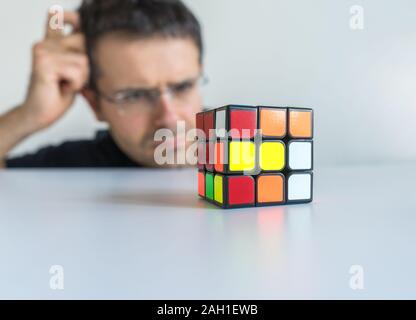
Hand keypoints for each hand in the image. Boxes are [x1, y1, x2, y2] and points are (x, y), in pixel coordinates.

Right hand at [21, 11, 88, 129]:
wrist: (40, 114)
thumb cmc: (58, 96)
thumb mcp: (76, 72)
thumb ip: (82, 56)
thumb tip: (99, 44)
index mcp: (52, 43)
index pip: (60, 19)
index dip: (73, 18)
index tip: (73, 23)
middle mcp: (46, 43)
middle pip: (85, 42)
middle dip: (87, 66)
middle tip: (71, 80)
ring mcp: (43, 51)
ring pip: (83, 61)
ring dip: (81, 79)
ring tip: (65, 84)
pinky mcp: (44, 63)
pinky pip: (77, 71)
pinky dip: (75, 84)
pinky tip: (61, 88)